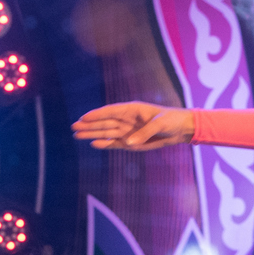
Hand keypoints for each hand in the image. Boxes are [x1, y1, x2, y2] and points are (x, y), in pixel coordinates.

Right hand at [71, 103, 194, 150]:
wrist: (180, 129)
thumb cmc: (171, 120)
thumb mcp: (160, 124)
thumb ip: (145, 132)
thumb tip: (128, 143)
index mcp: (132, 110)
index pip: (110, 111)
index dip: (96, 115)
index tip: (83, 118)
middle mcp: (127, 120)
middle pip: (104, 123)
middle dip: (89, 125)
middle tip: (74, 128)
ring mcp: (127, 131)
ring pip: (106, 133)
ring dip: (92, 134)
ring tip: (77, 135)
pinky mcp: (131, 143)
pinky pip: (115, 143)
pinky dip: (105, 144)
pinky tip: (93, 143)